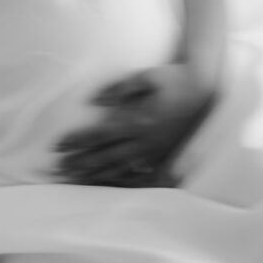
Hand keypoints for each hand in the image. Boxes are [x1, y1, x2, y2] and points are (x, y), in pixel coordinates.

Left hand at [52, 63, 216, 187]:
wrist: (205, 88)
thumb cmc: (173, 78)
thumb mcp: (145, 76)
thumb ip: (120, 88)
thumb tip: (95, 101)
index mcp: (137, 119)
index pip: (99, 134)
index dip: (77, 141)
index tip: (57, 146)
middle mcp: (144, 140)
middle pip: (105, 156)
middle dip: (80, 163)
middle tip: (58, 170)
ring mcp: (155, 151)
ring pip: (121, 168)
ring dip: (96, 175)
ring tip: (76, 181)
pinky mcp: (165, 155)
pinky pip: (143, 174)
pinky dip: (125, 181)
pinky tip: (112, 186)